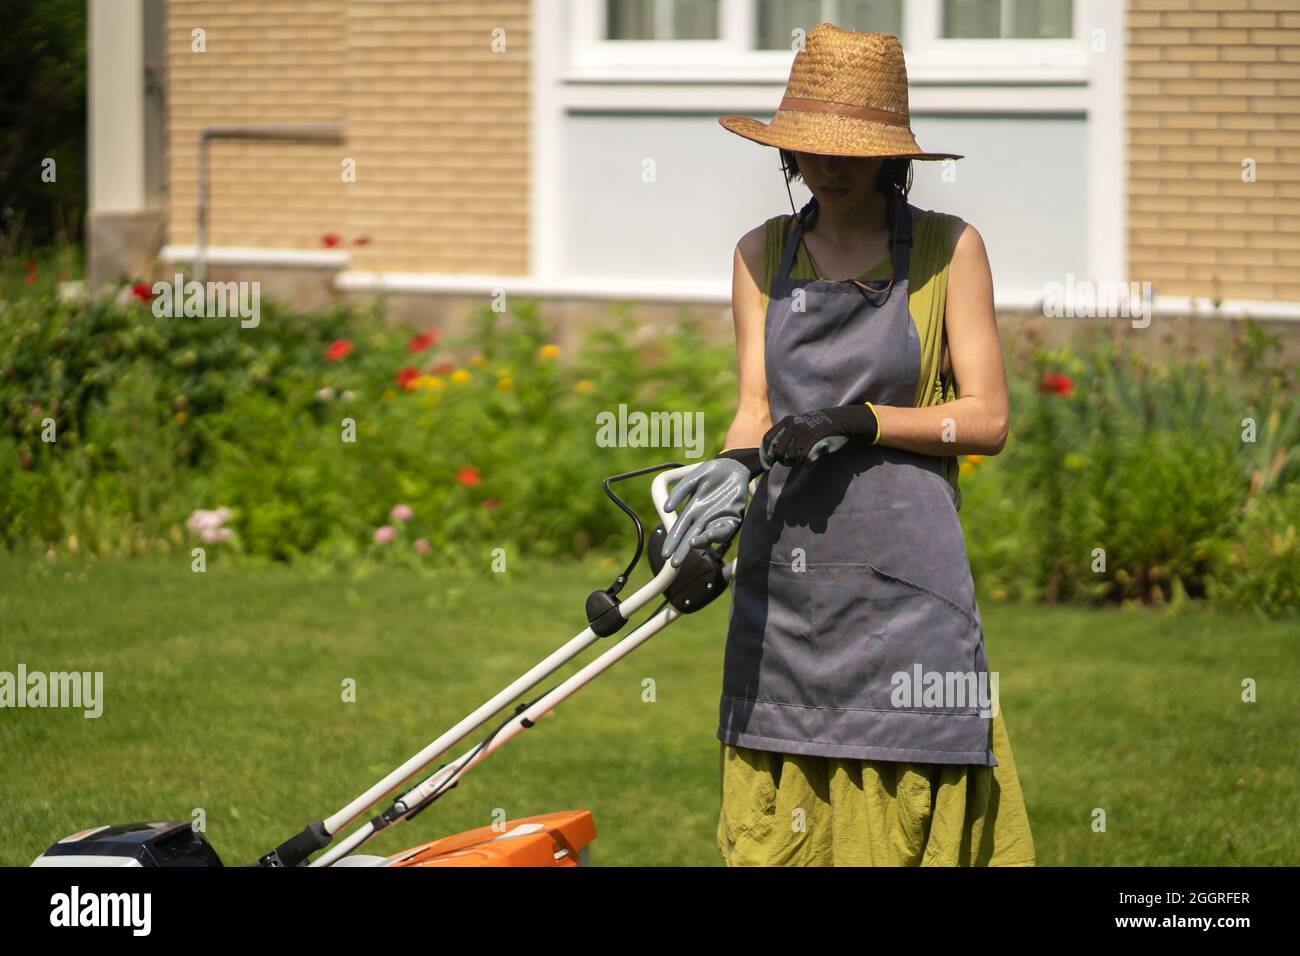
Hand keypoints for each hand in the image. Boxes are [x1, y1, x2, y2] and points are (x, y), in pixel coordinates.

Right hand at [659, 456, 751, 567]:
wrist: (734, 465)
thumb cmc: (712, 472)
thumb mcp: (693, 478)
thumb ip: (680, 491)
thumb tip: (666, 508)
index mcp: (692, 511)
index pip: (680, 530)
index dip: (673, 543)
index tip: (666, 554)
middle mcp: (704, 518)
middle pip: (691, 538)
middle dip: (683, 551)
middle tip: (675, 563)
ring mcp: (718, 519)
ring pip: (707, 536)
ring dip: (700, 542)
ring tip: (692, 544)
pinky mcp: (733, 519)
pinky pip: (725, 530)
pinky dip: (717, 533)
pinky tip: (708, 534)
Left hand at [759, 404, 878, 468]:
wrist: (842, 420)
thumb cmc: (820, 426)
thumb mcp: (800, 424)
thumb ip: (787, 435)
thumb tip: (774, 454)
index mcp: (787, 421)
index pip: (767, 440)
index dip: (765, 455)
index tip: (768, 465)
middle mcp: (792, 426)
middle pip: (778, 452)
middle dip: (783, 462)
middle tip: (791, 463)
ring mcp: (802, 432)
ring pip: (790, 457)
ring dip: (796, 463)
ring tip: (803, 460)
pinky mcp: (813, 439)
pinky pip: (803, 459)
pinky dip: (806, 464)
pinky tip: (811, 461)